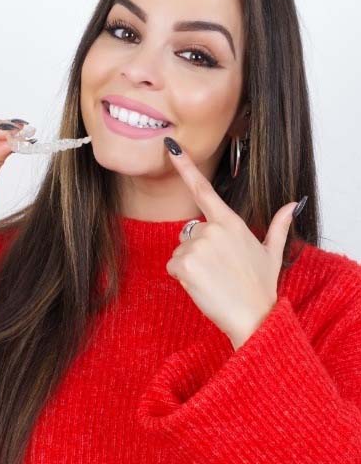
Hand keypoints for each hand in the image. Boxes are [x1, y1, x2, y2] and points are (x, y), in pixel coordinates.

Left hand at [164, 140, 298, 349]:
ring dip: (190, 266)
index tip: (171, 148)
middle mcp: (213, 229)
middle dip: (197, 251)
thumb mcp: (272, 252)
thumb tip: (292, 205)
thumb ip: (279, 225)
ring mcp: (198, 246)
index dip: (185, 167)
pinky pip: (173, 266)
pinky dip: (182, 278)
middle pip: (189, 233)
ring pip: (180, 252)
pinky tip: (202, 286)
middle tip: (218, 270)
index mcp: (231, 223)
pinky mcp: (185, 264)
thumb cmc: (260, 285)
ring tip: (213, 279)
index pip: (204, 191)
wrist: (253, 315)